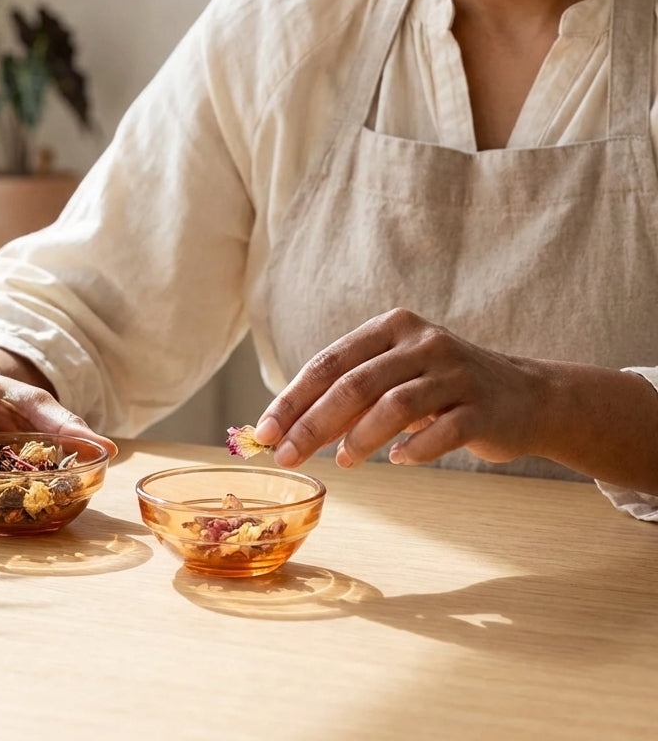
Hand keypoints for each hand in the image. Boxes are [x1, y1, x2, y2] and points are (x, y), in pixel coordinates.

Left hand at [253, 308, 546, 470]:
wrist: (527, 396)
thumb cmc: (441, 389)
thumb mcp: (394, 377)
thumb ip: (348, 395)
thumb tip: (287, 430)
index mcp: (391, 328)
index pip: (329, 362)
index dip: (293, 399)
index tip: (265, 431)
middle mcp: (423, 342)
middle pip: (355, 383)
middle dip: (313, 424)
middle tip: (287, 456)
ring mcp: (456, 372)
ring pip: (395, 405)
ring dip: (361, 438)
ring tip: (344, 462)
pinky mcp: (484, 407)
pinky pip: (443, 431)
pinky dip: (416, 449)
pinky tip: (401, 460)